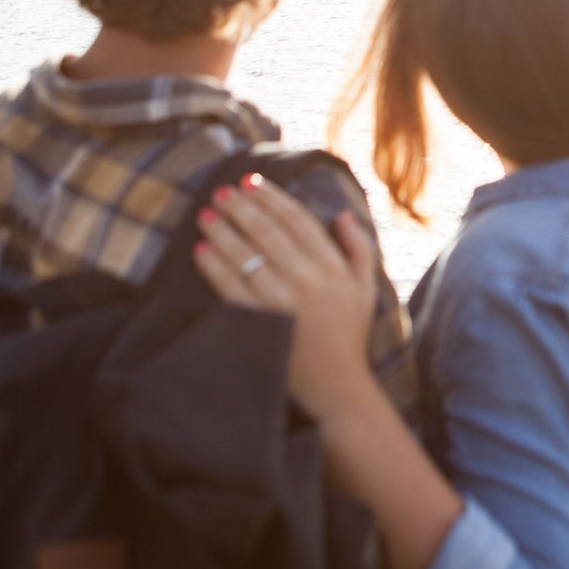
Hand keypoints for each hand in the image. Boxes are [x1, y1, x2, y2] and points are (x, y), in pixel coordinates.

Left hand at [194, 173, 380, 421]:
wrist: (337, 386)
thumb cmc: (350, 335)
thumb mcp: (366, 288)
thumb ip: (360, 248)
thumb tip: (343, 214)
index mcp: (333, 267)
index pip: (298, 220)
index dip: (273, 197)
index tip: (253, 182)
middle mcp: (308, 280)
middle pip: (268, 232)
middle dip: (242, 208)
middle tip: (222, 192)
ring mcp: (282, 302)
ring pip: (247, 256)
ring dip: (224, 231)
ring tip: (206, 214)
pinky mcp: (260, 324)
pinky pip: (232, 289)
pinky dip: (215, 267)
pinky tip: (202, 250)